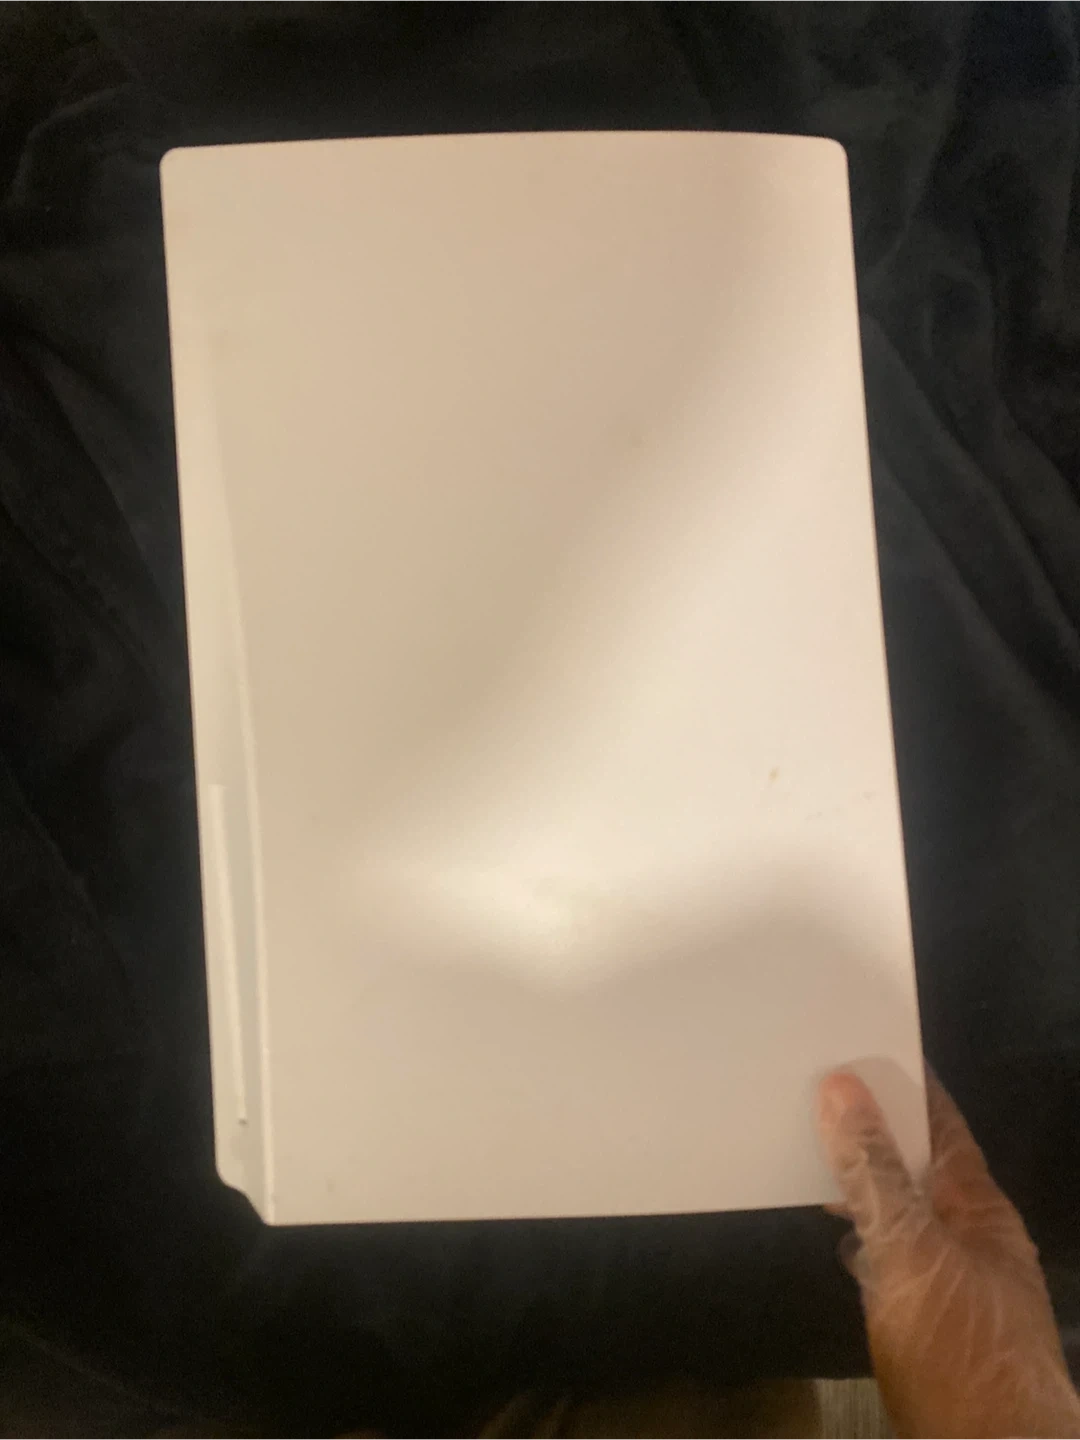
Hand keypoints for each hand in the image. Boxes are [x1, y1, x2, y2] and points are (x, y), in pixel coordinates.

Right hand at [817, 1068, 1079, 1439]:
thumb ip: (873, 1173)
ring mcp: (954, 1279)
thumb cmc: (958, 1347)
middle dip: (872, 1126)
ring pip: (903, 1208)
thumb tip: (842, 1084)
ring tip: (806, 1144)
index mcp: (978, 1204)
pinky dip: (863, 1232)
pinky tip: (835, 1234)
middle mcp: (971, 1233)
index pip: (940, 1120)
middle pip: (918, 1162)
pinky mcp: (931, 1320)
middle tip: (811, 1086)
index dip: (902, 1081)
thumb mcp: (910, 1251)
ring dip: (863, 1178)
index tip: (856, 1041)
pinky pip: (893, 1253)